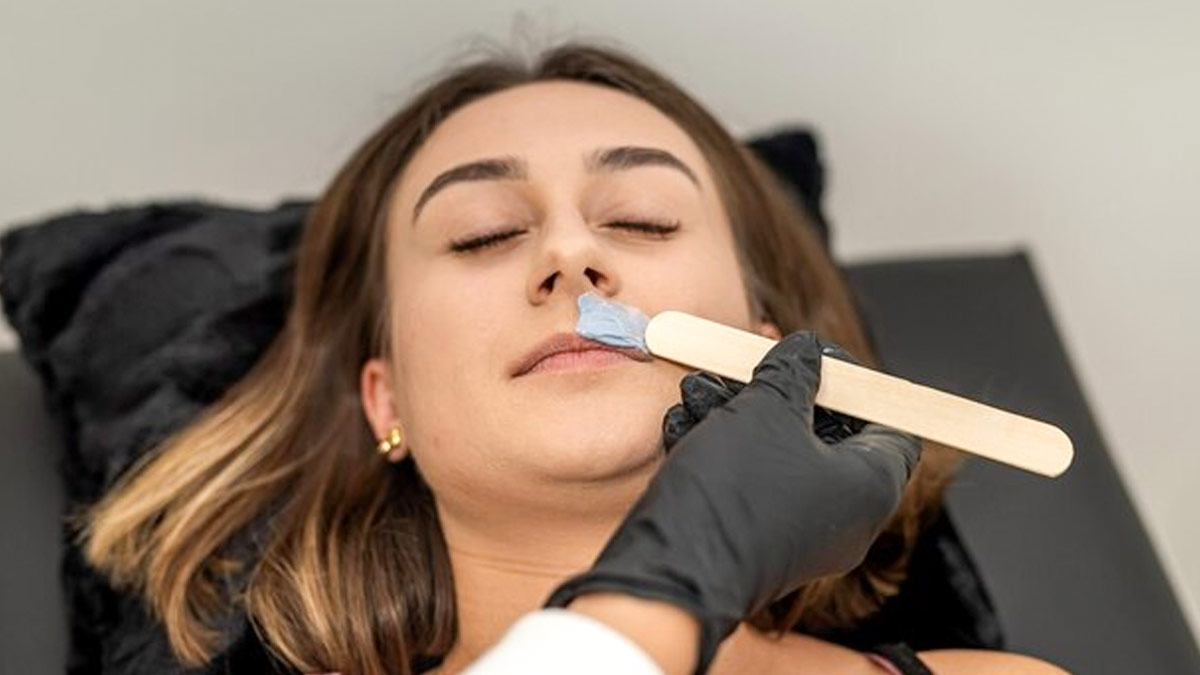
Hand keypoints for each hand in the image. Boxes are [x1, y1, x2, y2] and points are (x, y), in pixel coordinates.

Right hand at [544, 331, 921, 673]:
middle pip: (826, 435)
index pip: (892, 425)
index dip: (858, 385)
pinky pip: (752, 483)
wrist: (673, 573)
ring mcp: (799, 534)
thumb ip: (792, 372)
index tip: (818, 360)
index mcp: (870, 486)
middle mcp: (844, 518)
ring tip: (698, 387)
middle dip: (781, 391)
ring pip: (779, 455)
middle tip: (750, 366)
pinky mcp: (756, 543)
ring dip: (739, 413)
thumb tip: (806, 352)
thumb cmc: (735, 492)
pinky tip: (684, 421)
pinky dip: (723, 448)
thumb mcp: (766, 409)